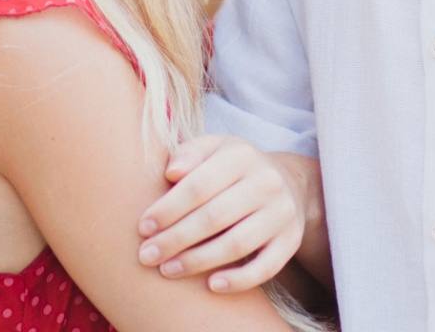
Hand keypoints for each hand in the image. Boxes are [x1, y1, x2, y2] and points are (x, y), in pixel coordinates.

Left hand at [137, 135, 311, 292]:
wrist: (285, 181)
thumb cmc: (232, 167)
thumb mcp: (212, 148)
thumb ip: (189, 153)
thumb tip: (171, 173)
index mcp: (242, 154)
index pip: (199, 185)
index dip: (168, 209)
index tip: (143, 227)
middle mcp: (266, 181)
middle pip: (215, 216)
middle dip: (176, 239)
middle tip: (147, 256)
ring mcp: (282, 212)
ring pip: (237, 244)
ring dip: (198, 261)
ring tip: (168, 270)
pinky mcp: (291, 240)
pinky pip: (266, 267)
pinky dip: (238, 280)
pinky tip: (210, 286)